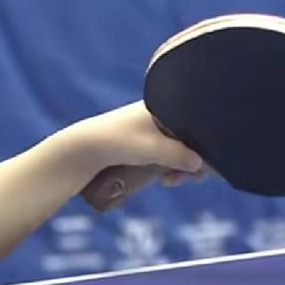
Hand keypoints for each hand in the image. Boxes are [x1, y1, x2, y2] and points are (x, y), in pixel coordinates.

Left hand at [64, 100, 204, 176]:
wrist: (82, 149)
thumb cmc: (118, 142)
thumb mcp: (153, 149)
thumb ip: (179, 155)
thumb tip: (201, 164)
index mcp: (165, 104)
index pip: (197, 122)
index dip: (203, 144)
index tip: (201, 164)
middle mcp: (160, 112)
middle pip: (189, 138)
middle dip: (191, 160)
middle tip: (183, 178)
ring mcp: (150, 128)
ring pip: (177, 148)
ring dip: (179, 166)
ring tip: (170, 180)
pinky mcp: (141, 142)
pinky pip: (164, 153)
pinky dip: (168, 166)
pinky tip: (164, 179)